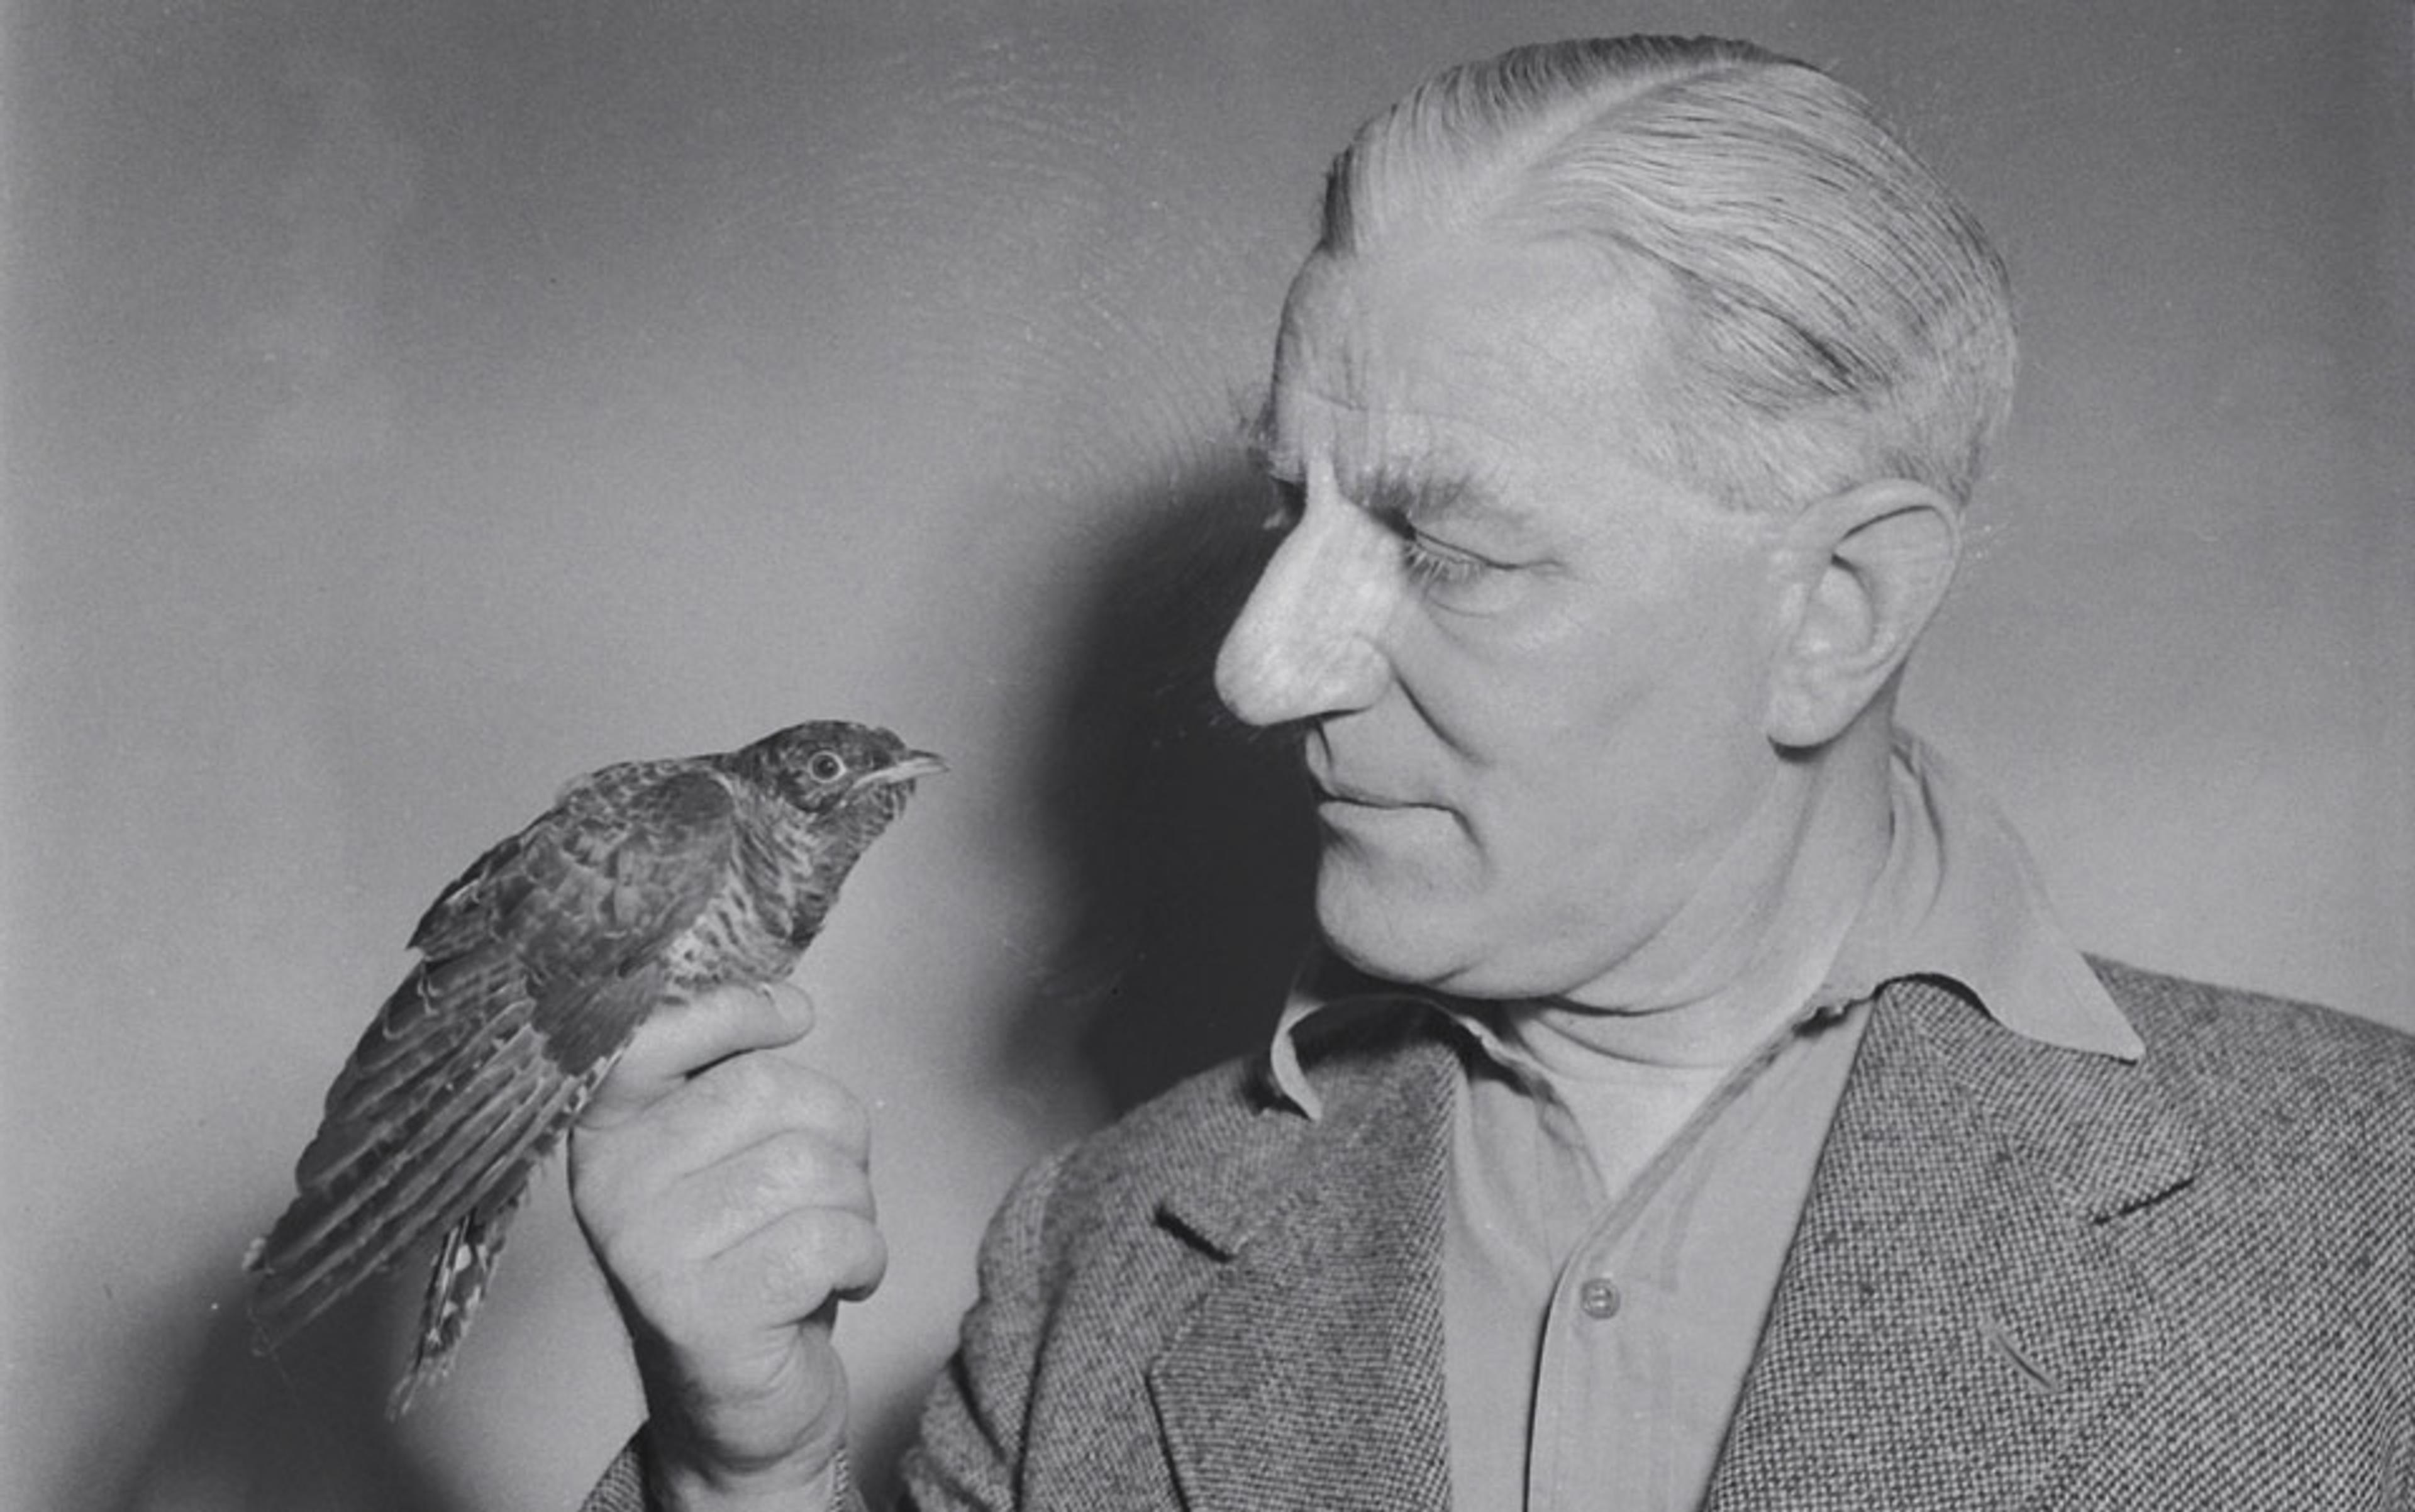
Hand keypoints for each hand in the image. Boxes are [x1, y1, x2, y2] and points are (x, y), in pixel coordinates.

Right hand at [571, 983, 884, 1509]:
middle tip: (827, 1184)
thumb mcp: (728, 1154)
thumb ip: (735, 1078)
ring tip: (828, 1239)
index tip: (793, 1016)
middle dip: (835, 1131)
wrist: (740, 1404)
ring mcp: (647, 1252)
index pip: (653, 1032)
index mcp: (607, 1133)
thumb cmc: (749, 1256)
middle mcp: (610, 1186)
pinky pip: (830, 1239)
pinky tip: (840, 1284)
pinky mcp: (700, 1313)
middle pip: (768, 1089)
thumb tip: (789, 1004)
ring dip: (855, 1204)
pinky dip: (864, 1257)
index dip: (736, 1009)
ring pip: (812, 1165)